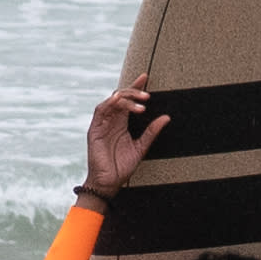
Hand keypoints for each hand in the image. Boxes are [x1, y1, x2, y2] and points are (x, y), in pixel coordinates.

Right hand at [82, 85, 166, 201]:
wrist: (109, 182)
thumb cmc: (123, 167)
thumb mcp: (141, 147)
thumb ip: (152, 132)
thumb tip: (166, 117)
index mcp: (122, 122)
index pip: (128, 100)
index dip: (136, 87)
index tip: (146, 77)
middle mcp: (112, 120)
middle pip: (120, 96)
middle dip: (133, 92)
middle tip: (147, 96)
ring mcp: (102, 123)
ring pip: (111, 101)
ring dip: (125, 98)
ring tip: (140, 103)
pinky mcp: (94, 129)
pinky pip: (100, 111)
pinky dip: (110, 104)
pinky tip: (119, 102)